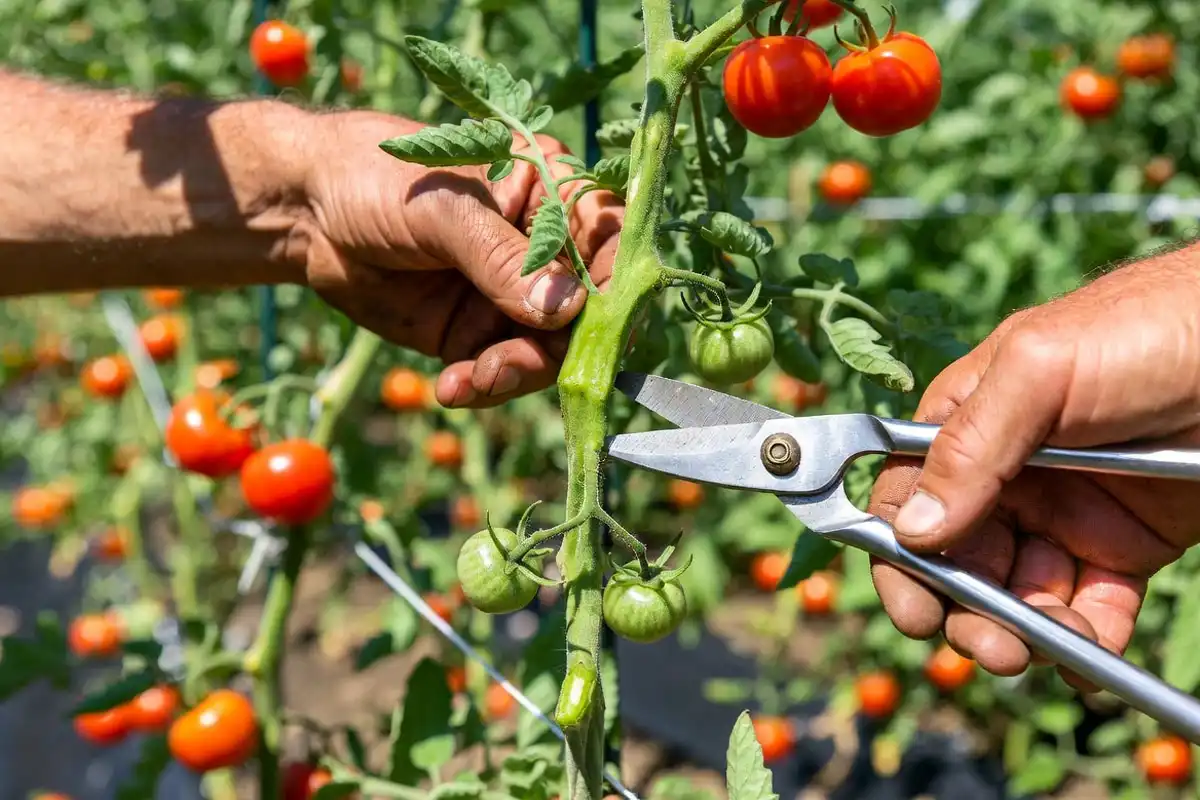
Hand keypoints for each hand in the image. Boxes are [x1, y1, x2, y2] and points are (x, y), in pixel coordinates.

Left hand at [292, 110, 621, 407]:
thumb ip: (501, 257)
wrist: (305, 212)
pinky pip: (502, 373)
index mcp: (551, 195)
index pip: (609, 244)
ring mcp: (512, 297)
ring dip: (513, 375)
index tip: (593, 332)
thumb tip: (567, 309)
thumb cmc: (374, 178)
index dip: (613, 291)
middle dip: (554, 350)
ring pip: (548, 353)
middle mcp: (544, 250)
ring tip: (468, 380)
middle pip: (586, 314)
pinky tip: (450, 387)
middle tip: (503, 368)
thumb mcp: (440, 210)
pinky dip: (484, 387)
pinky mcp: (478, 334)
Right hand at [867, 245, 1199, 685]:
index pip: (905, 498)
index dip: (898, 555)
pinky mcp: (1124, 546)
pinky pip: (1091, 609)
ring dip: (1019, 631)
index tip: (915, 607)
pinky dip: (1085, 643)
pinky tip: (1089, 658)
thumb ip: (970, 446)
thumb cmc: (1142, 331)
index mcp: (966, 425)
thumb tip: (911, 529)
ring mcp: (1064, 513)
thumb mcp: (1040, 370)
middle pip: (956, 558)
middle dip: (963, 607)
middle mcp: (1005, 475)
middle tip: (989, 644)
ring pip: (1018, 592)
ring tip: (1036, 650)